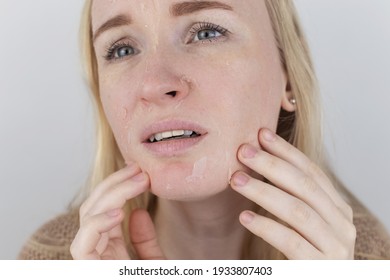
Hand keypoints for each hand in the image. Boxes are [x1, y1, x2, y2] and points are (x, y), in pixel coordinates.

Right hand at [70, 164, 164, 259]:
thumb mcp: (153, 260)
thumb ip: (145, 241)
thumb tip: (138, 212)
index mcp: (108, 251)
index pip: (104, 211)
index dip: (118, 188)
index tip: (138, 172)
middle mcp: (96, 254)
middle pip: (93, 209)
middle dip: (114, 184)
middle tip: (138, 169)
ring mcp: (90, 262)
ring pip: (88, 219)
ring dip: (113, 194)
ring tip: (140, 181)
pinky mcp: (87, 270)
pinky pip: (82, 245)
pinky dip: (97, 224)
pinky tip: (119, 212)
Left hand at [231, 128, 355, 258]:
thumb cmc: (304, 252)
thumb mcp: (303, 220)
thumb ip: (292, 195)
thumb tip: (260, 157)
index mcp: (338, 208)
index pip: (312, 172)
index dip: (286, 151)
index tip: (260, 134)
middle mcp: (342, 225)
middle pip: (305, 186)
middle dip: (272, 165)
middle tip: (243, 151)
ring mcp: (335, 248)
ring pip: (297, 211)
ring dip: (263, 191)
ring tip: (236, 179)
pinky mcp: (321, 268)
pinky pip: (291, 242)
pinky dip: (267, 227)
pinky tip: (245, 216)